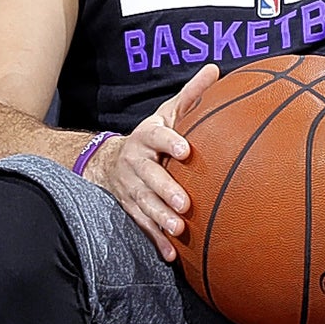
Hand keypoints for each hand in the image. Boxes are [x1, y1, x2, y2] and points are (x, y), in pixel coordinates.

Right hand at [86, 62, 220, 260]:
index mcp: (145, 136)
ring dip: (159, 219)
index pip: (155, 136)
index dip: (169, 142)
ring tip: (178, 230)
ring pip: (143, 204)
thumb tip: (216, 69)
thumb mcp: (167, 114)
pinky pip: (142, 225)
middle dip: (165, 190)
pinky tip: (171, 254)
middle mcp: (134, 162)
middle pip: (148, 176)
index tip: (185, 150)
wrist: (108, 162)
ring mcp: (130, 188)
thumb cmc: (151, 136)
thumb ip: (191, 95)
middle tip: (185, 204)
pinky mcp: (130, 208)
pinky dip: (156, 241)